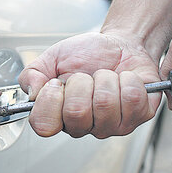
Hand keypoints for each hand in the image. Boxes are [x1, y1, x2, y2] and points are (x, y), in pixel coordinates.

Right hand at [18, 32, 161, 137]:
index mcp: (60, 116)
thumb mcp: (53, 58)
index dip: (50, 100)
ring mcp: (113, 126)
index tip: (56, 82)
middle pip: (77, 113)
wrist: (120, 46)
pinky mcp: (139, 116)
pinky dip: (127, 78)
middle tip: (86, 77)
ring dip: (105, 79)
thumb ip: (32, 74)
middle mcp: (85, 127)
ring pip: (105, 104)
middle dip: (81, 82)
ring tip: (106, 77)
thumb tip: (32, 93)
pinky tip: (124, 79)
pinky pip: (131, 98)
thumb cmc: (88, 55)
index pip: (45, 126)